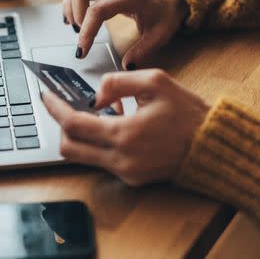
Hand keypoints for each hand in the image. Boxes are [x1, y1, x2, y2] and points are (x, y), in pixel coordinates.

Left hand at [42, 69, 209, 185]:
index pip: (73, 124)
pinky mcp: (132, 179)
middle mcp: (121, 159)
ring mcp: (126, 173)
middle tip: (64, 105)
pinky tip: (114, 125)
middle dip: (61, 125)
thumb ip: (118, 82)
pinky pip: (102, 161)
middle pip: (69, 147)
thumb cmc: (189, 113)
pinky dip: (99, 143)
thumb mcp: (155, 82)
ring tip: (96, 113)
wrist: (213, 146)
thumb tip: (95, 96)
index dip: (55, 108)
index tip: (45, 95)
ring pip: (83, 157)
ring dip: (81, 135)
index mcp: (124, 134)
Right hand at [62, 0, 185, 68]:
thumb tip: (126, 65)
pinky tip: (75, 19)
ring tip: (77, 27)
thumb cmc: (165, 14)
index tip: (82, 50)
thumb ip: (142, 51)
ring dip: (71, 7)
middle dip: (74, 14)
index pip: (98, 10)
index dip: (86, 31)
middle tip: (81, 34)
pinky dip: (72, 2)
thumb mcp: (160, 35)